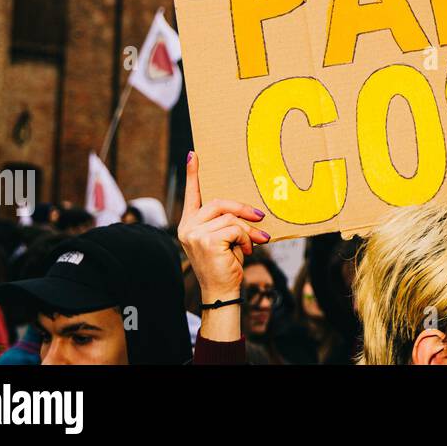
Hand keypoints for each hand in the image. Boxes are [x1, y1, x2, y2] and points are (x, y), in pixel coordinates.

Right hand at [177, 151, 268, 340]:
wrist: (222, 291)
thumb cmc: (225, 265)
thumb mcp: (226, 239)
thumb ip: (228, 223)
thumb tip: (250, 211)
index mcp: (189, 224)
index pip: (191, 195)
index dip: (193, 174)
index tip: (194, 154)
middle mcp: (187, 227)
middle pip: (220, 203)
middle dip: (243, 209)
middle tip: (260, 217)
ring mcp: (194, 233)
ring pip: (231, 218)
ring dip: (247, 231)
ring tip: (253, 243)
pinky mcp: (205, 239)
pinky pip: (235, 228)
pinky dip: (246, 239)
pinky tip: (245, 251)